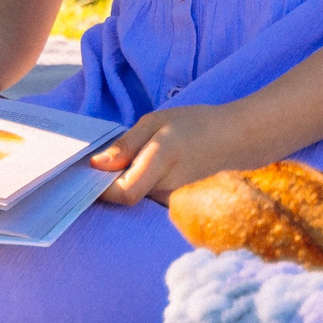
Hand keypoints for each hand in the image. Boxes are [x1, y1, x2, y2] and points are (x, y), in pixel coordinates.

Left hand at [89, 104, 251, 206]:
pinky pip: (146, 194)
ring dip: (123, 179)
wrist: (233, 140)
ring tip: (130, 157)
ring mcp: (173, 197)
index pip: (124, 193)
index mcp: (161, 160)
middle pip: (125, 195)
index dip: (101, 188)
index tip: (89, 171)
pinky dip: (137, 182)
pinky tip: (142, 165)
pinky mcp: (174, 200)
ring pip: (135, 195)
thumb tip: (97, 165)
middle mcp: (167, 186)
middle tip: (104, 158)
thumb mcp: (155, 122)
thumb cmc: (194, 124)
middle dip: (109, 180)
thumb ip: (126, 145)